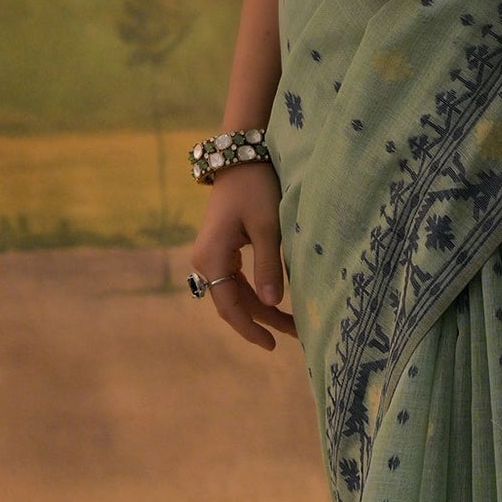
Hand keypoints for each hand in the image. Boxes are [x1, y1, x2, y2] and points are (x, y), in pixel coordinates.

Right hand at [188, 160, 294, 353]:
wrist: (241, 157)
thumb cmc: (256, 188)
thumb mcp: (267, 227)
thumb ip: (269, 267)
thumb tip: (271, 305)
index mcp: (212, 258)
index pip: (230, 306)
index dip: (251, 328)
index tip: (273, 344)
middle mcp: (205, 261)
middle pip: (233, 302)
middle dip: (263, 320)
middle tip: (296, 334)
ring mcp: (211, 255)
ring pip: (235, 292)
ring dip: (260, 307)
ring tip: (291, 324)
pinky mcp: (221, 248)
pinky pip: (236, 279)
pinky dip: (255, 292)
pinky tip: (275, 303)